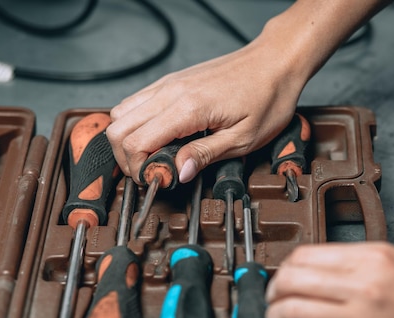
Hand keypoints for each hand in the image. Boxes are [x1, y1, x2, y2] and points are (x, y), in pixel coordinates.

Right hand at [106, 37, 303, 183]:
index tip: (157, 179)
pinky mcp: (172, 80)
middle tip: (150, 173)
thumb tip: (179, 172)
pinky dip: (136, 123)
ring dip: (128, 139)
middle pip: (117, 127)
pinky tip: (157, 136)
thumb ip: (206, 154)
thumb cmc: (267, 97)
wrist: (276, 61)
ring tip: (152, 157)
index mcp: (188, 108)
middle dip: (126, 158)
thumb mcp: (243, 138)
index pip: (135, 142)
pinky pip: (136, 101)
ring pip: (121, 112)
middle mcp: (170, 92)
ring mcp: (168, 83)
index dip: (139, 168)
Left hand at [265, 242, 393, 317]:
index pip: (305, 254)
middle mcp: (366, 283)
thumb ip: (357, 268)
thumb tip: (316, 274)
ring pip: (292, 310)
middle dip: (272, 292)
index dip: (285, 269)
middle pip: (292, 279)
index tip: (282, 279)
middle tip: (272, 301)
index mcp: (374, 257)